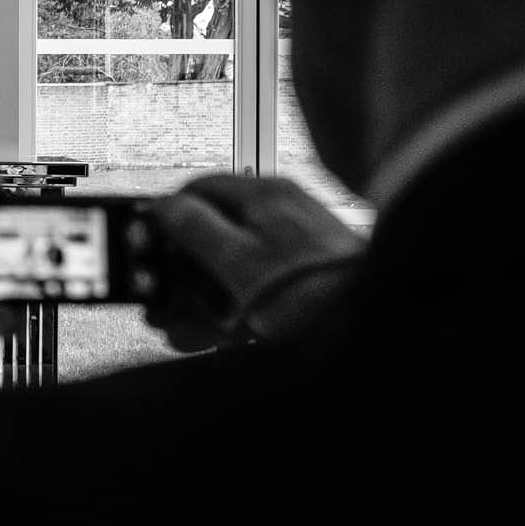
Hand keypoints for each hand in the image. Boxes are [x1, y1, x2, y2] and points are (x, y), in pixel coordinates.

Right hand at [144, 175, 361, 349]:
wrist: (376, 327)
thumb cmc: (313, 291)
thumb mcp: (237, 259)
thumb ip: (194, 227)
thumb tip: (163, 206)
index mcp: (263, 195)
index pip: (197, 189)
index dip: (165, 218)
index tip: (147, 247)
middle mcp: (281, 214)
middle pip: (213, 232)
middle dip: (182, 272)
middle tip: (163, 302)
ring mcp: (296, 246)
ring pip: (233, 265)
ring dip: (203, 299)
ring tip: (187, 331)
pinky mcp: (307, 277)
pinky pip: (257, 288)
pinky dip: (234, 310)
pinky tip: (221, 336)